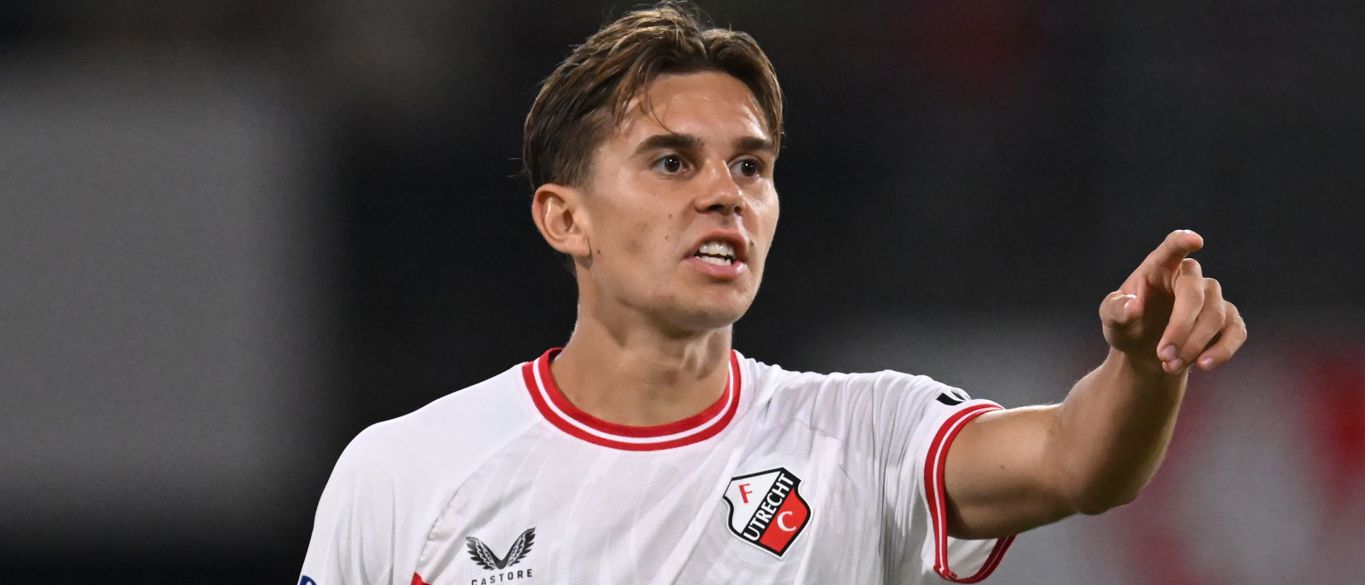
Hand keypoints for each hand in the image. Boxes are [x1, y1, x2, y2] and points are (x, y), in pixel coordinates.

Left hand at [1100, 230, 1247, 374]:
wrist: (1146, 354)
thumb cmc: (1128, 326)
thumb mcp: (1111, 319)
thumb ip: (1115, 309)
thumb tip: (1133, 305)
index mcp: (1159, 267)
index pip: (1172, 247)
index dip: (1183, 242)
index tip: (1196, 240)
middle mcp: (1190, 277)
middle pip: (1194, 294)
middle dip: (1180, 328)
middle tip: (1163, 356)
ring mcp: (1212, 298)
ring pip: (1215, 315)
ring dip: (1193, 345)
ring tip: (1170, 365)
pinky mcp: (1228, 321)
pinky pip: (1235, 331)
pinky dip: (1221, 351)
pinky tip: (1203, 366)